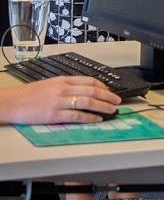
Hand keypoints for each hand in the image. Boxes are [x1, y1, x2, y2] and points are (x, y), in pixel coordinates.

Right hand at [0, 76, 119, 124]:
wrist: (10, 102)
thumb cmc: (27, 95)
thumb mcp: (49, 84)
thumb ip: (65, 86)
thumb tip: (83, 90)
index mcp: (62, 80)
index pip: (89, 81)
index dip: (103, 86)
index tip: (110, 91)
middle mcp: (63, 89)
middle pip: (92, 91)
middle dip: (108, 96)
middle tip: (118, 101)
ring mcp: (59, 102)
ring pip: (88, 102)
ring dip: (103, 106)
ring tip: (112, 110)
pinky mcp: (55, 115)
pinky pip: (77, 115)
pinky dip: (90, 117)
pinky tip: (98, 119)